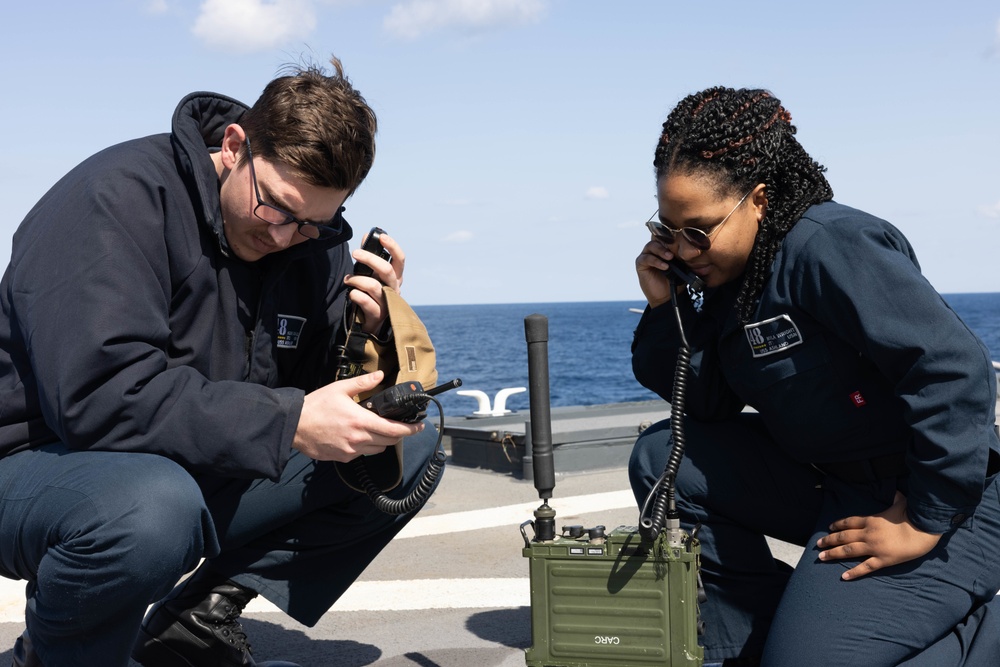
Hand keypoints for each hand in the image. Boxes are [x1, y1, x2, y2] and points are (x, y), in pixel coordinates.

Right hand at [293, 371, 423, 461]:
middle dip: (398, 434)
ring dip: (382, 441)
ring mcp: (351, 451)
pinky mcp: (343, 458)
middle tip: (400, 426)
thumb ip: (363, 383)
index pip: (394, 430)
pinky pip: (362, 454)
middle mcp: (359, 439)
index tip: (419, 426)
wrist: (295, 425)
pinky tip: (358, 436)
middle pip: (389, 441)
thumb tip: (380, 376)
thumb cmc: (316, 406)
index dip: (410, 430)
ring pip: (377, 450)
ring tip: (377, 429)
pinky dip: (366, 446)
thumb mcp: (340, 389)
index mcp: (361, 421)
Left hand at [345, 231, 404, 333]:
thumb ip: (369, 256)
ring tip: (348, 279)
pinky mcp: (378, 315)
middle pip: (387, 270)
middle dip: (370, 259)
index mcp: (395, 277)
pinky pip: (366, 302)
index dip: (393, 247)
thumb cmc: (370, 294)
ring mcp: (388, 303)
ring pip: (374, 286)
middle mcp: (394, 289)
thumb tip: (366, 236)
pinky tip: (351, 293)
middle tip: (355, 253)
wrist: (367, 322)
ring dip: (357, 279)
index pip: (400, 260)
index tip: (381, 237)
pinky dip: (356, 295)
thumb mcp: (371, 274)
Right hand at [635, 236, 678, 308]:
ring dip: (661, 250)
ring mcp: (647, 255)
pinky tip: (664, 267)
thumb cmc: (675, 281)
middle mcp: (655, 249)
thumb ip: (684, 258)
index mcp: (666, 247)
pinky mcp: (641, 263)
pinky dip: (655, 261)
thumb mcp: (683, 267)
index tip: (683, 240)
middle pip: (658, 239)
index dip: (673, 236)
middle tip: (675, 252)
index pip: (667, 236)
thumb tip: (695, 250)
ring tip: (670, 258)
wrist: (666, 296)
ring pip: (651, 246)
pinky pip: (646, 258)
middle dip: (667, 243)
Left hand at [816, 491, 941, 579]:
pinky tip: (843, 576)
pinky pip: (865, 567)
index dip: (838, 525)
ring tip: (821, 557)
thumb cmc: (913, 516)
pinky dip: (854, 572)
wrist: (924, 530)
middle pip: (844, 537)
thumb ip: (895, 498)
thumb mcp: (901, 503)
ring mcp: (874, 548)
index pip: (849, 522)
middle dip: (829, 541)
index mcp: (871, 520)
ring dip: (833, 554)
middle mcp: (868, 534)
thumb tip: (896, 491)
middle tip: (818, 545)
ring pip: (849, 551)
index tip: (829, 528)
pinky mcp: (883, 560)